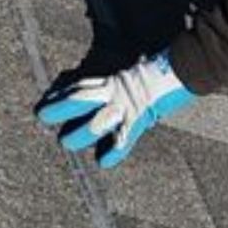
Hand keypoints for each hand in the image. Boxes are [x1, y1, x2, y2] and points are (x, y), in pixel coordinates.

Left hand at [35, 50, 195, 168]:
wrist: (184, 66)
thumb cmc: (159, 71)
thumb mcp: (131, 75)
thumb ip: (116, 84)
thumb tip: (99, 90)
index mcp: (112, 81)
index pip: (81, 86)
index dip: (61, 94)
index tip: (45, 102)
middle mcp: (115, 92)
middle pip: (81, 97)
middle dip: (60, 107)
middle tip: (43, 117)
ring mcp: (127, 106)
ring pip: (97, 120)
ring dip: (80, 132)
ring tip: (66, 143)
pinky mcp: (141, 119)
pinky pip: (124, 138)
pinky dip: (114, 151)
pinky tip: (103, 162)